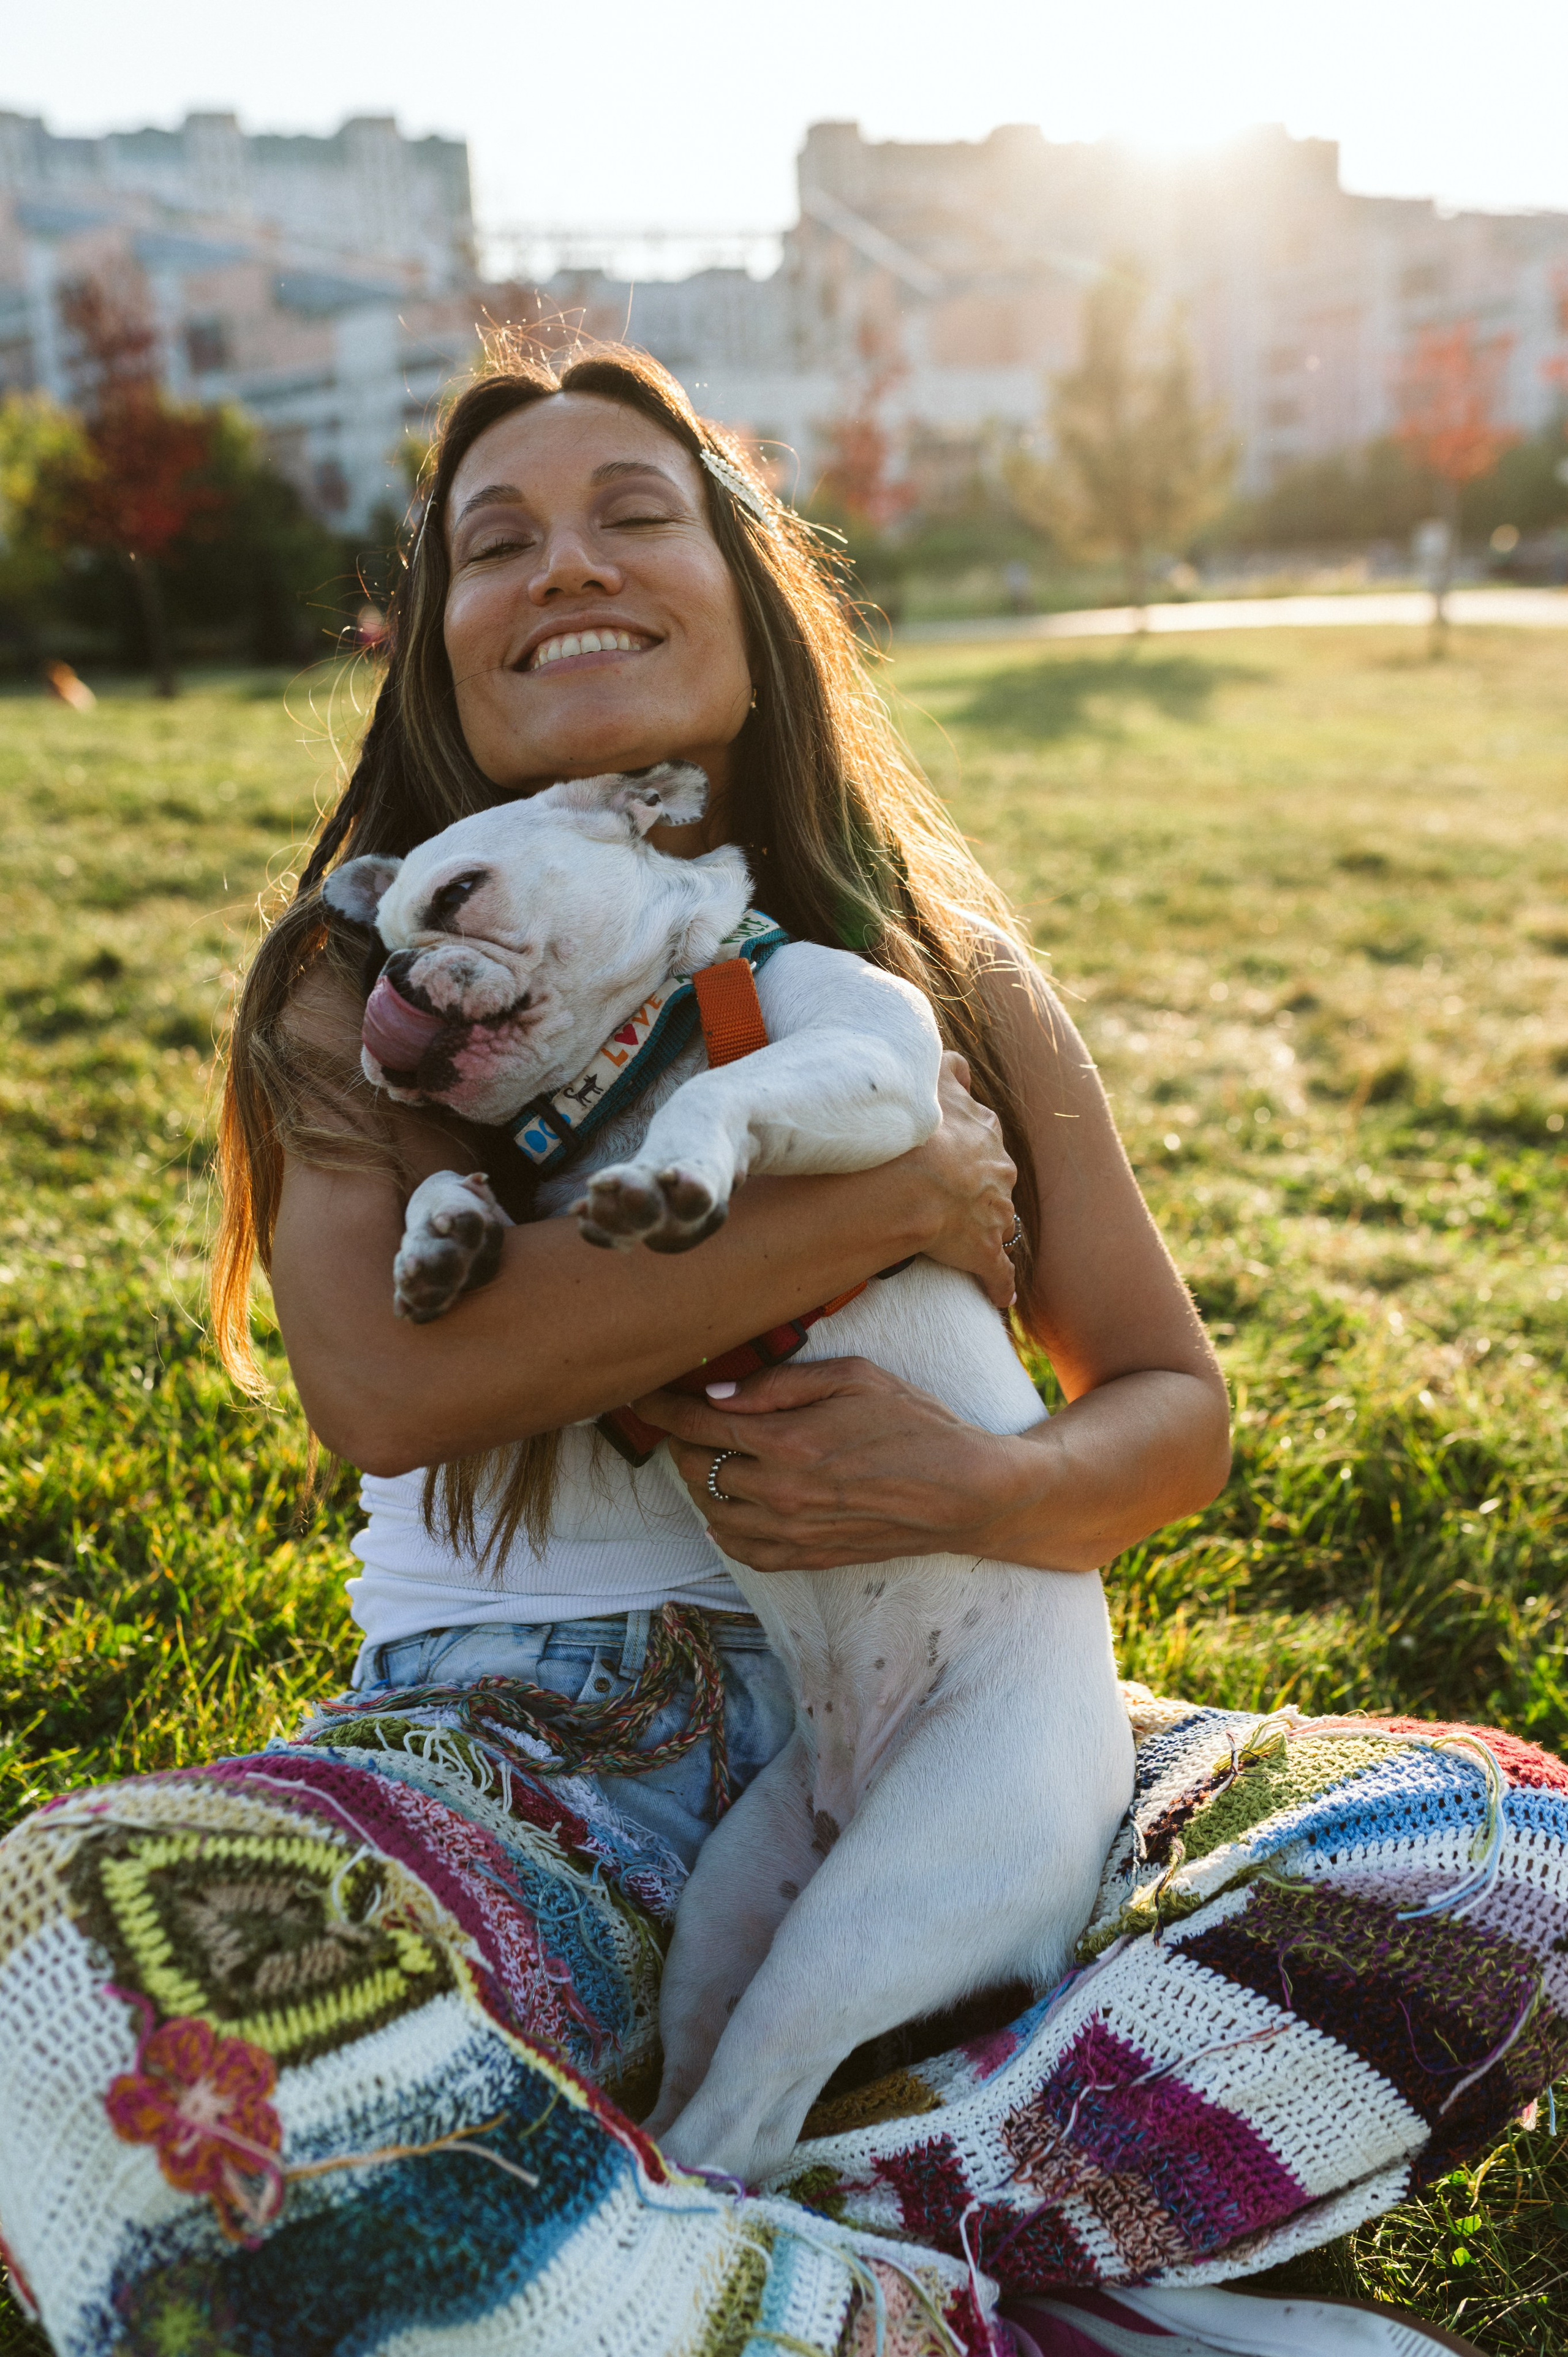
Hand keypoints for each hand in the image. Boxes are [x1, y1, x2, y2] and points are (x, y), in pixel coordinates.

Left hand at [636, 1356, 1027, 1572]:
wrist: (965, 1492)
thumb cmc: (915, 1424)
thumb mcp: (854, 1377)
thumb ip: (780, 1384)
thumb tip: (716, 1392)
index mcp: (788, 1440)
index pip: (697, 1423)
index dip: (661, 1407)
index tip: (644, 1395)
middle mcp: (780, 1491)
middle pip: (695, 1466)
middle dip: (682, 1440)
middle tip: (687, 1420)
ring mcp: (791, 1531)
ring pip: (710, 1510)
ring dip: (701, 1482)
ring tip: (712, 1457)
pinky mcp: (806, 1557)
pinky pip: (740, 1549)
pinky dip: (723, 1527)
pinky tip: (730, 1506)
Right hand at [906, 1053, 1017, 1308]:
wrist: (917, 1181)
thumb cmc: (917, 1130)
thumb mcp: (931, 1080)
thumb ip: (945, 1066)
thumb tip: (958, 1060)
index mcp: (984, 1133)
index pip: (984, 1133)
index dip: (967, 1141)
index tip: (952, 1148)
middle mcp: (999, 1171)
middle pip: (996, 1177)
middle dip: (983, 1185)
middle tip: (956, 1194)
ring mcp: (996, 1213)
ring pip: (1000, 1221)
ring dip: (989, 1230)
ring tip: (969, 1239)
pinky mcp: (986, 1252)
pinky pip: (998, 1273)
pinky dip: (999, 1286)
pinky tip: (1000, 1299)